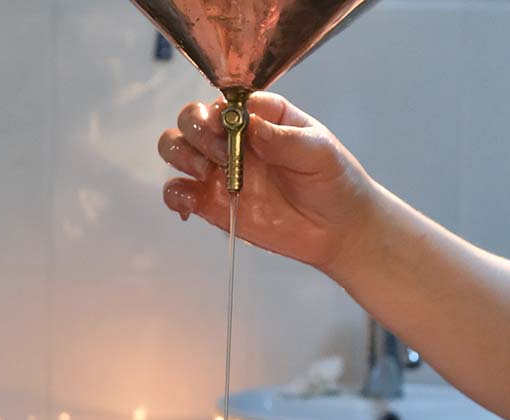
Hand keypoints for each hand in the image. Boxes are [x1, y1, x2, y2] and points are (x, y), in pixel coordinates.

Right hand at [157, 94, 377, 272]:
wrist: (335, 228)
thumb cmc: (331, 180)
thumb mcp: (316, 151)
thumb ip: (282, 137)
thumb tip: (249, 124)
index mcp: (258, 116)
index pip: (223, 101)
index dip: (218, 112)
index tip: (228, 129)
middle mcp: (231, 138)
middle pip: (190, 120)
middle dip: (197, 133)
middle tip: (222, 158)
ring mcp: (218, 172)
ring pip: (175, 149)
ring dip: (182, 157)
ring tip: (208, 175)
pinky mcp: (210, 204)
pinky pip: (177, 193)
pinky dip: (174, 196)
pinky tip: (190, 207)